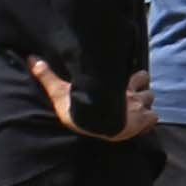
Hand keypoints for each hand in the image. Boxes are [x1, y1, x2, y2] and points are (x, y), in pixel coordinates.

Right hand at [30, 59, 156, 140]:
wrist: (92, 127)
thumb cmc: (78, 110)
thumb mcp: (61, 92)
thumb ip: (48, 76)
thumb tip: (31, 59)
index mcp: (118, 87)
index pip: (139, 76)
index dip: (138, 79)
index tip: (134, 80)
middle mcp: (132, 96)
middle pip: (148, 89)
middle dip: (144, 91)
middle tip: (136, 95)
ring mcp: (138, 110)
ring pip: (151, 102)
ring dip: (147, 105)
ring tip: (141, 110)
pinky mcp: (141, 124)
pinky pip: (153, 121)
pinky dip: (150, 122)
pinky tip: (144, 125)